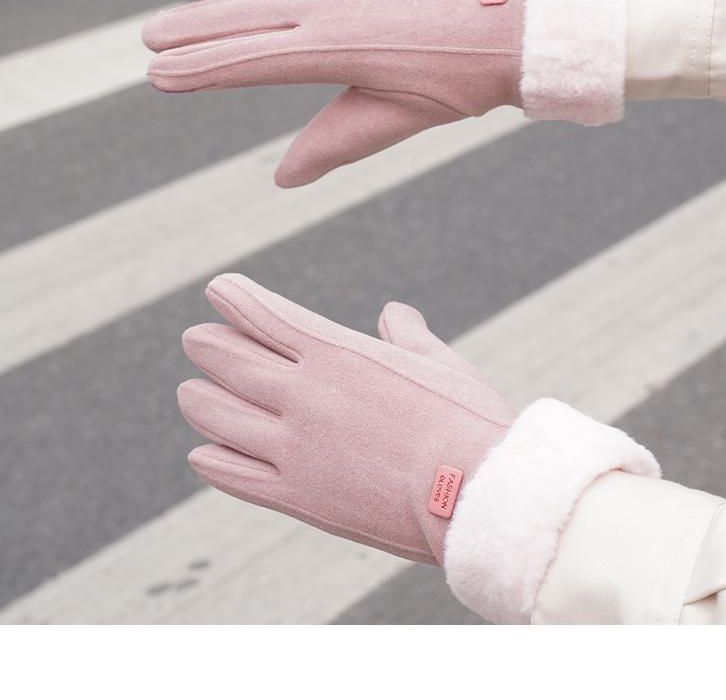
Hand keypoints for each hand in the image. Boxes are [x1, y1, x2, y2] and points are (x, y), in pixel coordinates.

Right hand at [143, 0, 523, 186]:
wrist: (508, 23)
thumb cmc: (457, 80)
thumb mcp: (396, 119)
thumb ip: (336, 143)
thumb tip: (283, 178)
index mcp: (334, 48)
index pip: (251, 61)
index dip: (202, 68)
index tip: (159, 75)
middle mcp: (329, 3)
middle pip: (244, 14)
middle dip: (193, 26)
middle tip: (148, 36)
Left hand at [178, 273, 515, 564]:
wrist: (474, 496)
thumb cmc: (467, 423)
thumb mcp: (441, 364)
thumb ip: (408, 337)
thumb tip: (394, 313)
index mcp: (339, 355)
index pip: (268, 316)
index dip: (236, 299)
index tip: (217, 289)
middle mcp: (306, 396)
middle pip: (234, 364)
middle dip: (208, 346)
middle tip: (194, 339)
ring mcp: (296, 449)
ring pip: (222, 418)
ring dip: (199, 401)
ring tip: (189, 393)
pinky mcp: (299, 498)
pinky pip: (237, 477)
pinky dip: (213, 462)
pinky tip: (202, 455)